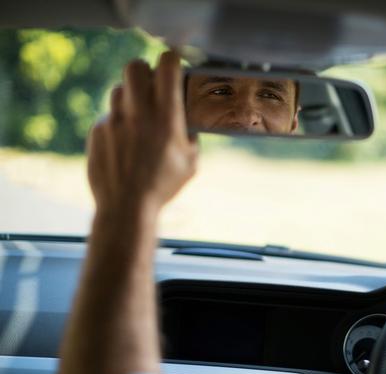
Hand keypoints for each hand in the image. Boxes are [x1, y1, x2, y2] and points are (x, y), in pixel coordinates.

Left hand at [87, 51, 197, 215]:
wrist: (126, 206)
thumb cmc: (163, 186)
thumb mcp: (191, 163)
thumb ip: (190, 137)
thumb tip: (188, 126)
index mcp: (166, 117)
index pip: (166, 65)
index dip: (172, 59)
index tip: (175, 66)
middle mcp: (138, 113)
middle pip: (135, 66)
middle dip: (145, 70)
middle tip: (152, 85)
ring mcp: (114, 120)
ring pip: (119, 89)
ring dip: (130, 96)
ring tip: (138, 115)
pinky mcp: (97, 131)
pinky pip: (108, 115)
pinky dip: (118, 122)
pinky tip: (125, 142)